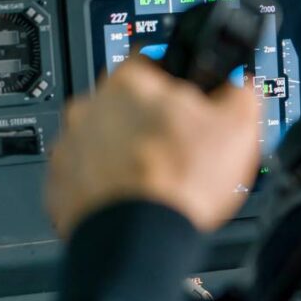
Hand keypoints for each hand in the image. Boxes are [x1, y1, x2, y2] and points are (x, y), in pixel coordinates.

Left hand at [46, 58, 260, 236]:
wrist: (141, 240)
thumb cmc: (180, 183)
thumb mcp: (239, 126)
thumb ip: (239, 94)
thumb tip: (240, 86)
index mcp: (131, 82)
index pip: (152, 60)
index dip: (176, 81)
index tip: (187, 100)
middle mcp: (90, 107)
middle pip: (125, 104)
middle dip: (149, 121)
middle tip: (178, 146)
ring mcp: (70, 147)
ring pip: (102, 140)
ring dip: (125, 153)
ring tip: (158, 179)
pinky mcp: (60, 186)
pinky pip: (86, 177)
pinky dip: (107, 186)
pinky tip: (135, 199)